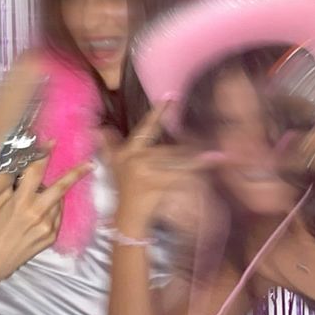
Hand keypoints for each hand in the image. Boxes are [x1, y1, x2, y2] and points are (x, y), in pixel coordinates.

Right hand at [0, 151, 93, 280]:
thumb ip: (12, 185)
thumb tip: (24, 166)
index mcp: (20, 202)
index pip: (35, 172)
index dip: (44, 155)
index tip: (53, 141)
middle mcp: (37, 213)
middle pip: (61, 187)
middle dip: (76, 174)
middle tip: (91, 164)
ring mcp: (47, 226)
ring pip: (58, 202)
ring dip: (52, 196)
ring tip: (35, 203)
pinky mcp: (53, 236)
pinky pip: (57, 216)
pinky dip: (52, 210)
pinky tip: (38, 217)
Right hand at [100, 106, 222, 236]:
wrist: (128, 217)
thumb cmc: (125, 189)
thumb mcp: (113, 165)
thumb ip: (107, 145)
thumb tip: (97, 127)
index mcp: (128, 151)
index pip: (146, 128)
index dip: (158, 112)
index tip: (171, 97)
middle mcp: (135, 157)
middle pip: (169, 149)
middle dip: (189, 149)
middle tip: (210, 145)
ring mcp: (145, 171)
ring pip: (177, 161)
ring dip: (198, 160)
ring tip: (218, 155)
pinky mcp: (156, 183)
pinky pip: (180, 175)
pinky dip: (195, 171)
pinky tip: (210, 166)